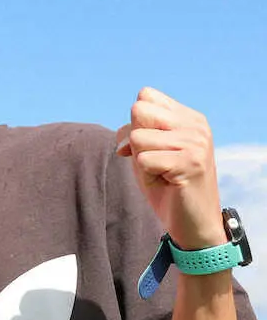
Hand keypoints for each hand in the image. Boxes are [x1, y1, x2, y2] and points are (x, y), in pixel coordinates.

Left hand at [116, 88, 223, 248]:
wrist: (194, 223)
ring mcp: (195, 142)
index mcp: (188, 117)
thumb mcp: (147, 152)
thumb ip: (135, 132)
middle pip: (139, 110)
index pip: (145, 96)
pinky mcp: (190, 162)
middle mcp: (195, 125)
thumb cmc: (166, 186)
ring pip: (138, 137)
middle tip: (154, 161)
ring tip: (162, 173)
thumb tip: (124, 135)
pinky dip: (146, 175)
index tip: (148, 146)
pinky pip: (143, 159)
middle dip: (135, 140)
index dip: (135, 122)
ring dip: (141, 161)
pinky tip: (166, 182)